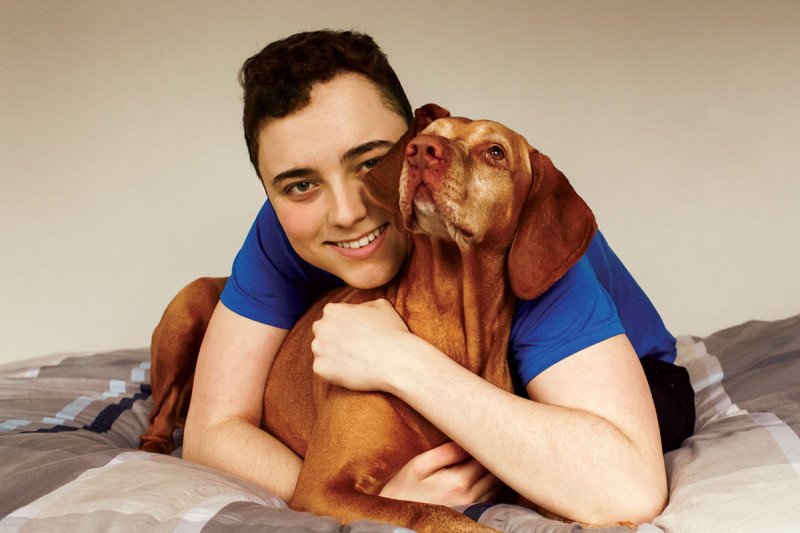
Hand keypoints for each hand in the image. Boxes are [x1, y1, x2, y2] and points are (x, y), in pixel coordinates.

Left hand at [311, 299, 417, 390]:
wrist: (395, 361)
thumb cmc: (391, 332)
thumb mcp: (381, 305)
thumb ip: (363, 304)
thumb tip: (359, 309)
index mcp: (332, 310)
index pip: (331, 318)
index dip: (343, 327)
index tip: (355, 335)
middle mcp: (321, 327)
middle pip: (322, 334)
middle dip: (333, 340)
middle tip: (352, 349)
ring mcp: (318, 348)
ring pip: (322, 352)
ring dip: (333, 356)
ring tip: (354, 361)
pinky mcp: (320, 368)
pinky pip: (324, 370)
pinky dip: (334, 373)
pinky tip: (351, 371)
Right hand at [379, 441, 499, 506]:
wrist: (398, 509)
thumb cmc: (406, 484)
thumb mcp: (420, 464)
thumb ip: (446, 453)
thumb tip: (467, 441)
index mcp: (460, 481)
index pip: (487, 457)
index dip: (489, 441)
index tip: (487, 428)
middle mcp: (470, 496)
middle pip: (496, 471)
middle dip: (495, 453)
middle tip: (491, 435)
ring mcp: (472, 505)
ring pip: (497, 483)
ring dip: (495, 467)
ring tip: (488, 449)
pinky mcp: (471, 510)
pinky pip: (492, 493)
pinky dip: (492, 480)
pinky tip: (484, 468)